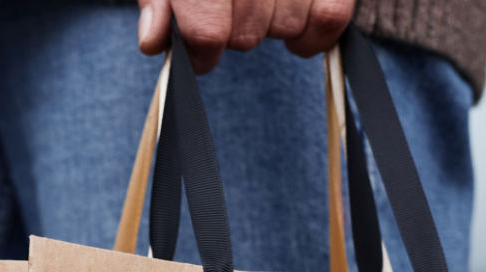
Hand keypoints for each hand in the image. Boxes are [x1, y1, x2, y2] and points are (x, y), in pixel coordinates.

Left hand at [137, 0, 354, 72]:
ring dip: (269, 27)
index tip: (198, 52)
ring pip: (285, 27)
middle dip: (233, 33)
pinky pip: (331, 16)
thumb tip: (154, 39)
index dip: (199, 52)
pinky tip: (296, 34)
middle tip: (229, 11)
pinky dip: (313, 34)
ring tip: (260, 2)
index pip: (207, 31)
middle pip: (246, 34)